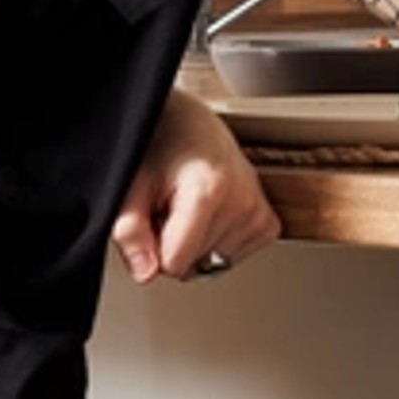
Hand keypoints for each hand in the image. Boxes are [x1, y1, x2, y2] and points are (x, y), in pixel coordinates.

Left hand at [114, 91, 278, 284]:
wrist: (194, 123)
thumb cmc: (162, 147)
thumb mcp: (132, 185)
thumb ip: (130, 232)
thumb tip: (144, 274)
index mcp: (207, 190)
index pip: (173, 264)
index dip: (153, 248)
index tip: (154, 216)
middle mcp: (241, 202)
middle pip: (193, 266)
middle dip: (175, 244)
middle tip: (172, 207)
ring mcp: (258, 214)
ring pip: (213, 266)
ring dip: (196, 244)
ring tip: (192, 207)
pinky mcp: (268, 223)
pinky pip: (234, 258)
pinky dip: (217, 244)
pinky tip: (211, 215)